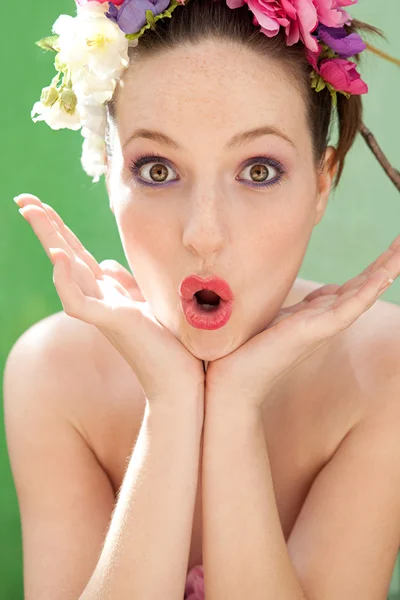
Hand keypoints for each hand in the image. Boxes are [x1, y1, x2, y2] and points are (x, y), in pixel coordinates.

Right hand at [14, 194, 204, 404]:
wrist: (179, 380)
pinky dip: (65, 281)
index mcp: (107, 291)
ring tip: (32, 213)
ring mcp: (103, 311)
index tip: (40, 203)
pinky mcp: (113, 323)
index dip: (59, 228)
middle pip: (67, 254)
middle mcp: (100, 298)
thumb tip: (106, 263)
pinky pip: (80, 303)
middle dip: (45, 225)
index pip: (77, 253)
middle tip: (22, 198)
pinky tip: (59, 257)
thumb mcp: (145, 303)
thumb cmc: (167, 344)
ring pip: (68, 271)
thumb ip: (125, 283)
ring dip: (50, 241)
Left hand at [205, 235, 399, 408]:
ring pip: (363, 293)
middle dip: (387, 262)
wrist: (235, 378)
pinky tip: (383, 277)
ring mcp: (323, 325)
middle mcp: (326, 318)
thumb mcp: (281, 314)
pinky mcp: (314, 330)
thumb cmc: (252, 346)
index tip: (394, 244)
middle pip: (365, 285)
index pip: (355, 285)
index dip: (376, 265)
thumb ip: (304, 304)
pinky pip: (348, 308)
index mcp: (320, 312)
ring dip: (386, 271)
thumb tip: (325, 290)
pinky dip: (367, 291)